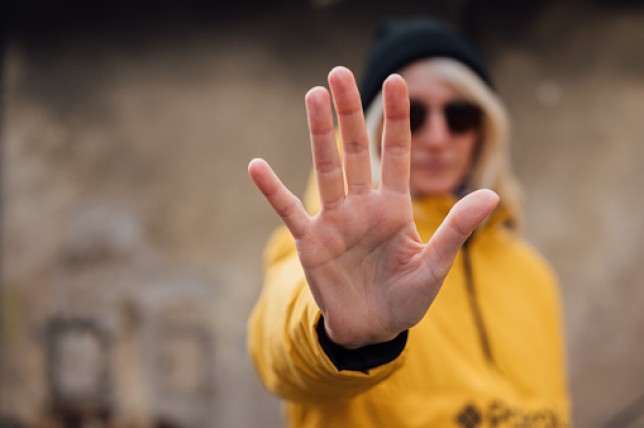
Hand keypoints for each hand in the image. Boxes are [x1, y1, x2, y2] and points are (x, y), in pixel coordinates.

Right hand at [248, 66, 498, 348]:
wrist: (373, 329)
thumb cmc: (407, 298)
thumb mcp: (435, 265)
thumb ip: (456, 229)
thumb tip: (491, 195)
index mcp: (395, 207)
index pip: (397, 153)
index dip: (398, 118)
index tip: (398, 80)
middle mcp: (363, 205)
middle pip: (357, 149)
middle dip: (350, 112)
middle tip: (338, 73)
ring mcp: (335, 220)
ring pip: (327, 169)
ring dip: (319, 134)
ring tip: (313, 96)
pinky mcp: (312, 242)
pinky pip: (288, 211)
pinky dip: (273, 190)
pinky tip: (256, 166)